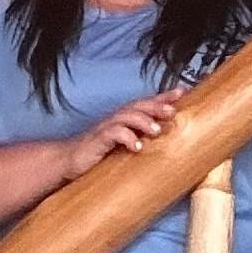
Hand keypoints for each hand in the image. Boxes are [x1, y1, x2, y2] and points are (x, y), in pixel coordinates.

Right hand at [59, 93, 182, 182]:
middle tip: (172, 111)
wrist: (68, 160)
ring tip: (157, 131)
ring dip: (144, 122)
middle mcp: (117, 119)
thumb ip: (140, 139)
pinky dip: (127, 138)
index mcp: (125, 118)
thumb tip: (167, 141)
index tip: (183, 92)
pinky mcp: (97, 139)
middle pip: (139, 105)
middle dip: (156, 106)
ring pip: (127, 116)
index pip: (146, 103)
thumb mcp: (123, 145)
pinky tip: (137, 147)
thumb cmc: (99, 153)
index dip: (163, 96)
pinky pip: (113, 134)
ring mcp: (106, 127)